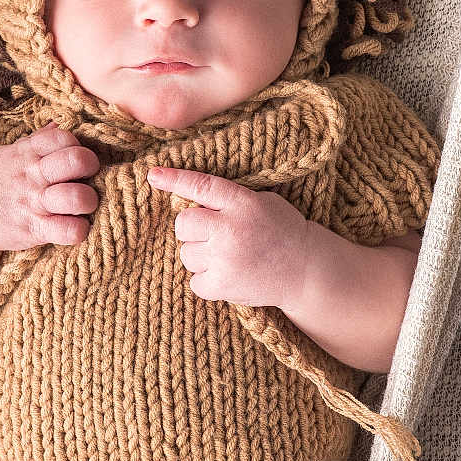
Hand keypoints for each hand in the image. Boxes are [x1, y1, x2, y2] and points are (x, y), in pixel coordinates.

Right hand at [0, 121, 100, 257]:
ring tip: (83, 204)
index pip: (63, 136)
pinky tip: (76, 227)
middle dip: (91, 166)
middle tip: (87, 177)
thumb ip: (34, 142)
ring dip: (89, 200)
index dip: (76, 145)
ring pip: (77, 197)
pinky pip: (68, 230)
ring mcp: (33, 203)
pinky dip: (79, 230)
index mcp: (25, 153)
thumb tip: (58, 123)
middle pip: (76, 160)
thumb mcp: (4, 156)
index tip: (74, 157)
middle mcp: (32, 175)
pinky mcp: (34, 230)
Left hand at [146, 166, 311, 309]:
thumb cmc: (282, 231)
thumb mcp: (263, 202)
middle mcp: (230, 229)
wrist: (306, 270)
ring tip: (228, 257)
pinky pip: (194, 280)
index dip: (174, 179)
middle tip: (215, 235)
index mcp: (242, 203)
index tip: (153, 176)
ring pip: (186, 253)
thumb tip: (186, 198)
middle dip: (193, 229)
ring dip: (200, 256)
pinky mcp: (222, 285)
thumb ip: (229, 199)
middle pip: (183, 223)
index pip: (201, 186)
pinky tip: (227, 275)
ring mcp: (224, 258)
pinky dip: (207, 280)